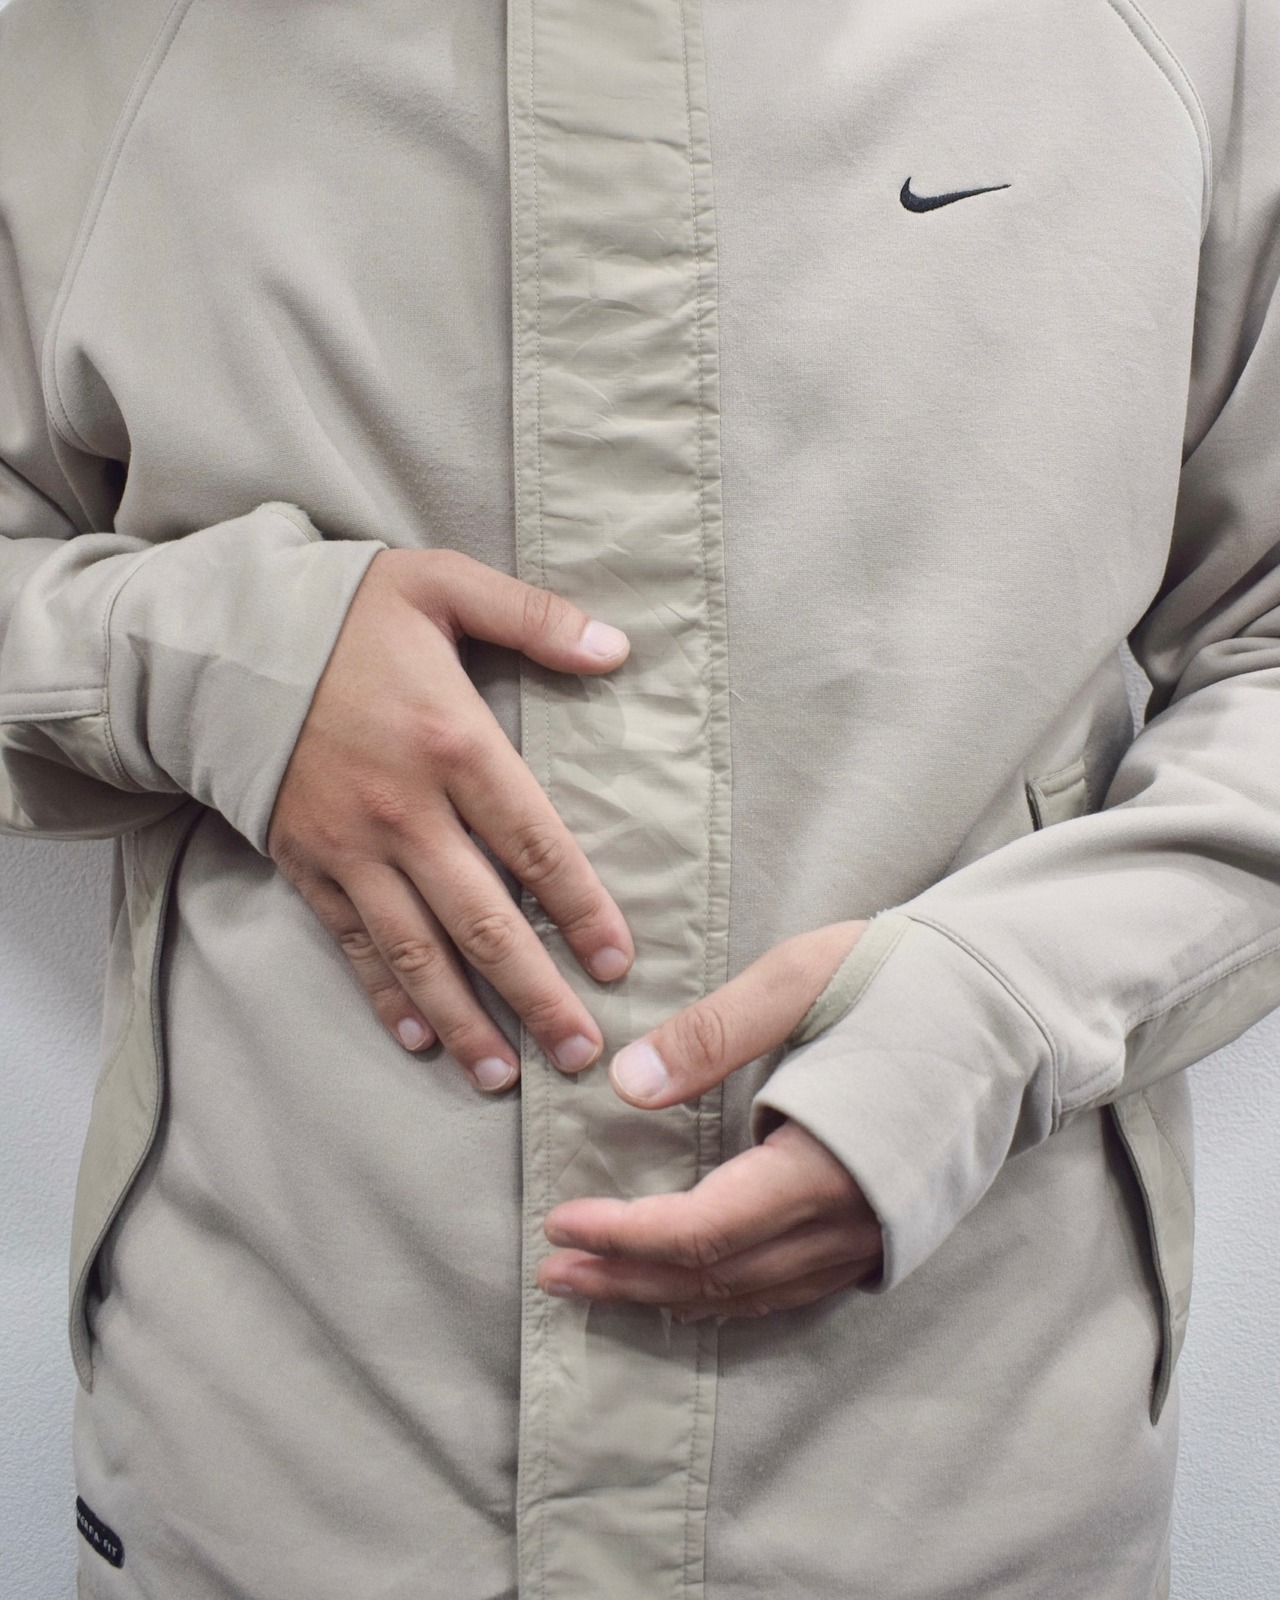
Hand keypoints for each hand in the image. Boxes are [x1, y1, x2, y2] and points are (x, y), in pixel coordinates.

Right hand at [267, 548, 634, 1091]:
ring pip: (418, 951)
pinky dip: (385, 995)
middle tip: (582, 1051)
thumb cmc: (343, 611)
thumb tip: (618, 648)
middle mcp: (405, 811)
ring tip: (505, 1075)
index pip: (536, 846)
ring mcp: (351, 846)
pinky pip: (353, 943)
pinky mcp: (306, 864)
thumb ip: (534, 616)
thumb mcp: (443, 585)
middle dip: (537, 995)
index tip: (618, 964)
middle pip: (484, 921)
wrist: (218, 638)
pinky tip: (418, 1040)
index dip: (581, 911)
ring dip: (465, 1018)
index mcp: (453, 743)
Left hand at [537, 921, 883, 1319]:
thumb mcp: (805, 978)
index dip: (625, 1237)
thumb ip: (716, 1033)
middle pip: (718, 1275)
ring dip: (668, 1294)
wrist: (1016, 1003)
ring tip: (597, 1284)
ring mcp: (873, 1235)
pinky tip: (688, 1285)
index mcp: (825, 1161)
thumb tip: (627, 1082)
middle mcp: (850, 1219)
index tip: (561, 1224)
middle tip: (552, 1271)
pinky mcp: (886, 1233)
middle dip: (627, 1277)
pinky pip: (793, 1289)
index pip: (705, 1230)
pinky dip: (729, 1294)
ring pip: (754, 1293)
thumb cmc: (911, 977)